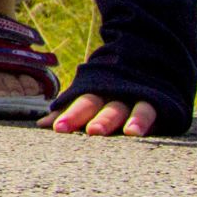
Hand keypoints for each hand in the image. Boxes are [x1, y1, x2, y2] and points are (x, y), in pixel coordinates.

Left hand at [40, 95, 156, 136]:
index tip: (57, 129)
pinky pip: (148, 110)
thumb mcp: (91, 98)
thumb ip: (69, 111)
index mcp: (93, 93)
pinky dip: (142, 121)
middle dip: (93, 117)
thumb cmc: (111, 90)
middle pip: (97, 104)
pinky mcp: (155, 102)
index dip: (69, 115)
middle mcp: (110, 94)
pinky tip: (136, 132)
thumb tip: (41, 125)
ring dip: (120, 120)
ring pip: (123, 107)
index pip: (78, 103)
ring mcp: (132, 97)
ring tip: (123, 132)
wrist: (148, 63)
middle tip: (90, 131)